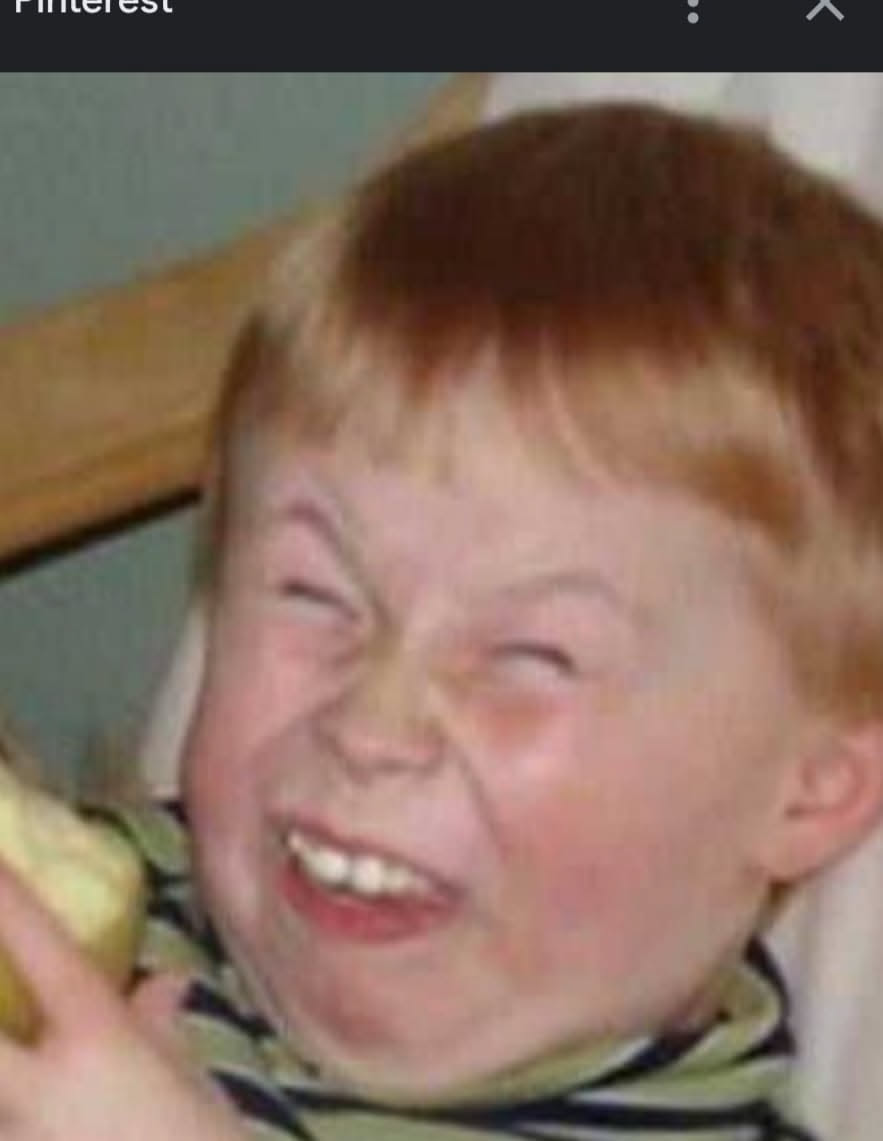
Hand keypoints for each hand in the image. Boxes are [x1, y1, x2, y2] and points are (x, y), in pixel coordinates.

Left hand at [0, 860, 249, 1140]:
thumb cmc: (202, 1139)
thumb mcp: (188, 1074)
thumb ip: (160, 1019)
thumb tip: (162, 980)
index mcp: (97, 1037)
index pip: (41, 948)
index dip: (5, 899)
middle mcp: (41, 1086)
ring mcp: (24, 1135)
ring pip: (2, 1085)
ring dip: (11, 1071)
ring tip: (28, 1069)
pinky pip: (14, 1120)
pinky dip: (19, 1108)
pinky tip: (27, 1103)